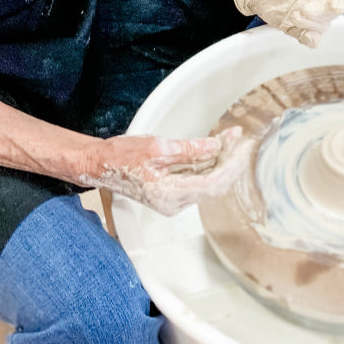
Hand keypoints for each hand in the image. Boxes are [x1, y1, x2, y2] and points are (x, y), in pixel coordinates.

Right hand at [77, 126, 251, 215]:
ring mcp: (174, 200)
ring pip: (207, 182)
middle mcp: (174, 203)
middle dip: (230, 161)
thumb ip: (188, 150)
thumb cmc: (121, 156)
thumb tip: (215, 147)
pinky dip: (209, 164)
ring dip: (221, 161)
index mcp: (169, 194)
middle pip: (213, 184)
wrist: (100, 165)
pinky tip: (217, 149)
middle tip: (241, 139)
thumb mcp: (156, 148)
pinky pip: (198, 180)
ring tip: (232, 139)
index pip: (213, 183)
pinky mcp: (173, 193)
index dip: (231, 165)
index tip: (242, 147)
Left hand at [232, 0, 343, 47]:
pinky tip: (304, 34)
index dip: (343, 0)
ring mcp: (309, 14)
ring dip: (312, 23)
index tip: (335, 5)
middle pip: (334, 11)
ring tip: (294, 14)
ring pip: (322, 25)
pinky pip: (311, 38)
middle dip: (322, 12)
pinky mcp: (296, 27)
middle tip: (303, 10)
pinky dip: (311, 39)